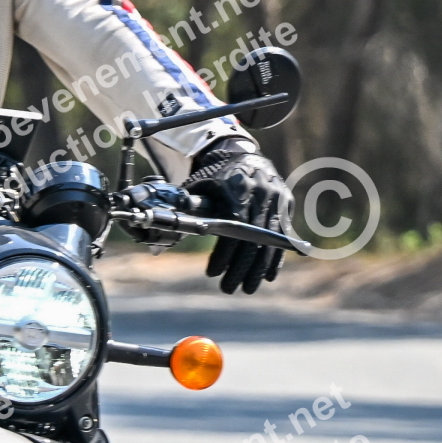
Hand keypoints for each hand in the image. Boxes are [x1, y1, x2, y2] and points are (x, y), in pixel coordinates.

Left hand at [186, 138, 292, 294]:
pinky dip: (274, 259)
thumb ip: (181, 214)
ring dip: (257, 269)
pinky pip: (282, 237)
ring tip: (246, 289)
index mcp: (235, 187)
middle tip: (227, 288)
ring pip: (270, 241)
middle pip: (252, 239)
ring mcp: (277, 199)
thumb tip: (155, 249)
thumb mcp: (196, 187)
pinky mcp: (286, 204)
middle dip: (240, 268)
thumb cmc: (213, 175)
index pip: (232, 227)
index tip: (212, 273)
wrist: (240, 153)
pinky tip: (266, 278)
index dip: (224, 253)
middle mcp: (260, 193)